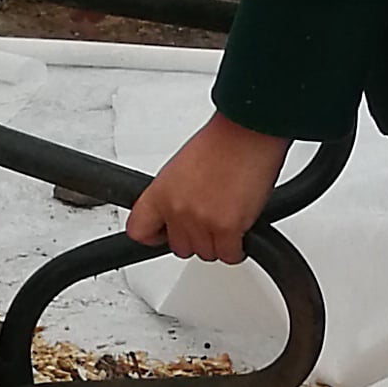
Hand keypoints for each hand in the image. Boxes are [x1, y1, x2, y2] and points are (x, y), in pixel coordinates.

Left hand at [128, 113, 289, 265]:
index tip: (163, 234)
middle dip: (196, 237)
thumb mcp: (181, 166)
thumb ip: (174, 194)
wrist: (248, 131)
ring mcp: (201, 221)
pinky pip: (229, 255)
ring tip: (228, 215)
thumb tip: (177, 211)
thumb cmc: (221, 141)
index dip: (154, 235)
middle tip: (210, 218)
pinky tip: (240, 229)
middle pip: (180, 247)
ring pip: (206, 253)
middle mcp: (177, 209)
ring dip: (219, 241)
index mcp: (160, 192)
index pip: (139, 230)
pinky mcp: (227, 229)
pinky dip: (236, 248)